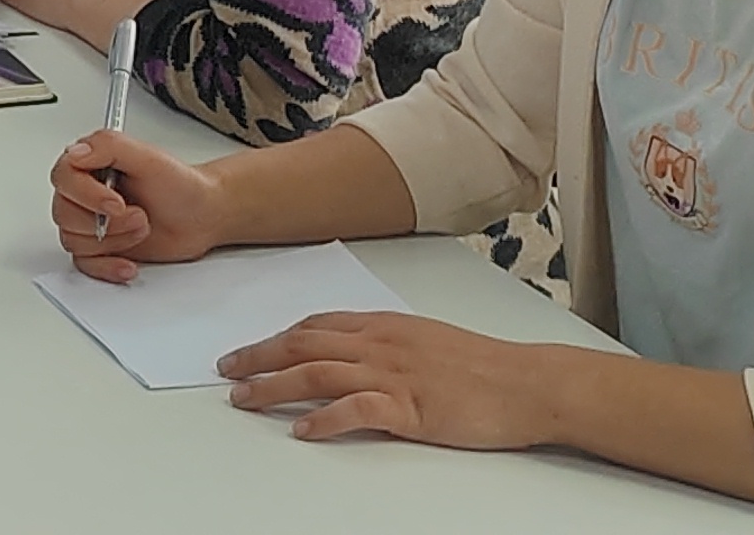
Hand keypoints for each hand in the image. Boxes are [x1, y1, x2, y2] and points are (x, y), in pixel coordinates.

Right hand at [52, 127, 228, 278]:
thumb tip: (76, 152)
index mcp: (90, 164)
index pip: (63, 178)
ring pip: (74, 240)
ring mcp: (91, 223)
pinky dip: (107, 267)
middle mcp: (85, 193)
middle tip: (139, 216)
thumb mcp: (148, 157)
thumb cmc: (179, 186)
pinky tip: (128, 263)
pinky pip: (85, 264)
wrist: (200, 216)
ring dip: (114, 241)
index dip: (86, 194)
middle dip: (107, 222)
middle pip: (65, 214)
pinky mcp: (100, 249)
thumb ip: (108, 146)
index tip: (117, 202)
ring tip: (141, 228)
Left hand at [220, 314, 568, 449]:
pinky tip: (302, 431)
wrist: (526, 383)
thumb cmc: (482, 365)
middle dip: (259, 355)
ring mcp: (394, 374)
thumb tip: (350, 351)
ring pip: (318, 372)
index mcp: (384, 325)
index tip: (249, 349)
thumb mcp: (424, 340)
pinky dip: (325, 420)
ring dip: (274, 385)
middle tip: (227, 369)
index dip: (276, 336)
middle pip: (304, 343)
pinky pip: (357, 410)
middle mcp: (381, 343)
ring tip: (244, 399)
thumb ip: (385, 342)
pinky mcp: (411, 407)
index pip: (315, 324)